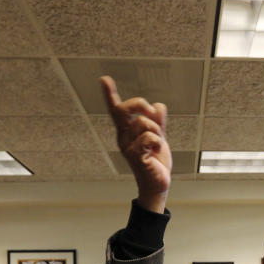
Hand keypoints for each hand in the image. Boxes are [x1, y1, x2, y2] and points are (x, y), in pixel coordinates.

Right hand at [100, 75, 171, 212]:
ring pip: (143, 123)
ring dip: (156, 131)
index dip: (110, 94)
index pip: (116, 110)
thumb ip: (158, 122)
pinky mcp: (135, 157)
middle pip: (124, 109)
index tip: (104, 79)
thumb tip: (158, 106)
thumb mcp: (158, 137)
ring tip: (157, 143)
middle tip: (152, 114)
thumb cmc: (155, 162)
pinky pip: (148, 138)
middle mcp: (123, 137)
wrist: (157, 184)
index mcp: (126, 131)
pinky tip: (156, 152)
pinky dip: (157, 142)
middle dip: (140, 105)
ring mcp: (127, 148)